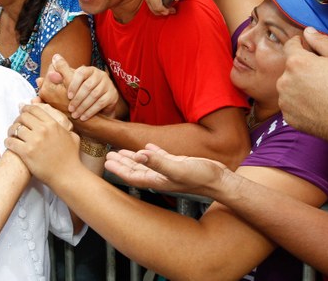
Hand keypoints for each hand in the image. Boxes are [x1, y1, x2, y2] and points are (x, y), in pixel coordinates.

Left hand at [6, 105, 81, 184]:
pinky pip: (10, 142)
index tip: (22, 111)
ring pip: (15, 128)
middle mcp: (43, 130)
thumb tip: (62, 122)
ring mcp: (34, 141)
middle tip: (17, 125)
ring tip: (12, 135)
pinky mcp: (26, 152)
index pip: (34, 109)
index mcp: (53, 124)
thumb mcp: (72, 136)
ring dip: (11, 131)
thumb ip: (65, 127)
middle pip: (22, 117)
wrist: (67, 174)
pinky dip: (8, 142)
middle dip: (18, 120)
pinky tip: (10, 144)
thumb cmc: (71, 157)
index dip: (25, 108)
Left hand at [40, 54, 119, 119]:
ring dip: (83, 106)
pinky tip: (83, 117)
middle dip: (78, 99)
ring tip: (76, 114)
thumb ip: (53, 84)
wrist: (99, 105)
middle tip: (70, 109)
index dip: (73, 85)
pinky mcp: (112, 95)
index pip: (80, 73)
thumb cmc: (79, 94)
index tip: (67, 96)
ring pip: (94, 95)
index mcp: (87, 70)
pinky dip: (91, 111)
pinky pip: (101, 103)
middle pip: (88, 86)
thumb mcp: (67, 86)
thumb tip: (38, 80)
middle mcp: (99, 74)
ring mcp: (107, 84)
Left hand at [105, 143, 228, 196]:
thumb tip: (138, 155)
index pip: (132, 176)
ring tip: (122, 151)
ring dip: (133, 158)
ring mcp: (169, 170)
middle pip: (136, 170)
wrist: (219, 179)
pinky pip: (161, 157)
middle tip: (109, 155)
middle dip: (122, 164)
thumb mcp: (178, 168)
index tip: (107, 162)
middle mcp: (161, 176)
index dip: (119, 169)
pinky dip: (152, 152)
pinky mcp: (178, 163)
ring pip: (146, 164)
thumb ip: (158, 162)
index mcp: (158, 180)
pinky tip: (148, 147)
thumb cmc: (200, 177)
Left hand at [278, 28, 327, 152]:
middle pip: (290, 67)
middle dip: (302, 67)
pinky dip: (300, 103)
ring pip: (289, 86)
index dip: (300, 43)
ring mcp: (286, 102)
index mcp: (296, 62)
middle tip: (323, 74)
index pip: (290, 45)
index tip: (308, 47)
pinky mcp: (290, 118)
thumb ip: (321, 40)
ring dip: (299, 85)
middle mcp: (285, 81)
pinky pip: (291, 105)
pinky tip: (318, 105)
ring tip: (322, 91)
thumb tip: (307, 32)